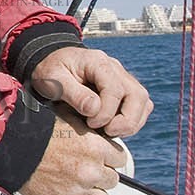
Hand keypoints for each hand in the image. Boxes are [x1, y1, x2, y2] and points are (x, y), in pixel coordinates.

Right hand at [18, 108, 126, 194]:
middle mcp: (90, 171)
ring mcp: (78, 191)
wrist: (9, 145)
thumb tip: (99, 132)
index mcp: (95, 147)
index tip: (101, 158)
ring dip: (93, 193)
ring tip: (79, 184)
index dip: (109, 157)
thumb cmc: (33, 130)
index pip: (120, 158)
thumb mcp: (67, 118)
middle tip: (85, 168)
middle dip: (100, 175)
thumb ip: (88, 129)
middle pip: (113, 180)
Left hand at [29, 46, 151, 138]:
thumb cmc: (51, 70)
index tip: (90, 123)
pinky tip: (114, 128)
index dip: (106, 112)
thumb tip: (94, 110)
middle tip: (107, 132)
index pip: (115, 90)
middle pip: (138, 95)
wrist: (51, 62)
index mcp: (98, 63)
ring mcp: (123, 78)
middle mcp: (116, 69)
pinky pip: (141, 106)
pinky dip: (133, 120)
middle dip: (126, 120)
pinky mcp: (124, 89)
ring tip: (110, 132)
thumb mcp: (53, 80)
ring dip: (132, 122)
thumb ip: (73, 94)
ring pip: (143, 102)